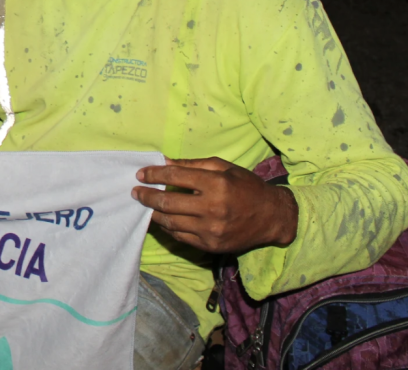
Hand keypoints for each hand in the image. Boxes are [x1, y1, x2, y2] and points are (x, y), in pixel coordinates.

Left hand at [132, 157, 298, 254]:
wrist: (272, 217)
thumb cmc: (247, 187)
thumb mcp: (224, 167)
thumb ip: (192, 165)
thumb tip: (165, 162)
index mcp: (216, 184)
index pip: (175, 177)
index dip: (154, 175)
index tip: (141, 174)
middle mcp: (212, 208)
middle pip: (168, 203)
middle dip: (147, 196)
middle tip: (136, 192)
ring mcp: (211, 230)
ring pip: (171, 222)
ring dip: (154, 213)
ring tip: (145, 205)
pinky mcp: (210, 246)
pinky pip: (181, 237)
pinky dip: (168, 227)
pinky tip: (162, 219)